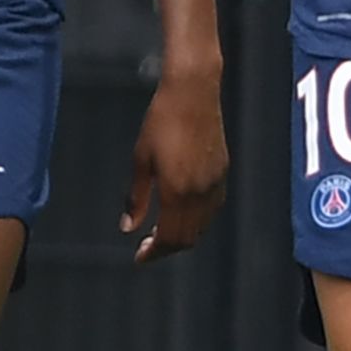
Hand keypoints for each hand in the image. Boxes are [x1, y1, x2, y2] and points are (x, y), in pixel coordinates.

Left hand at [121, 70, 227, 266]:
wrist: (193, 93)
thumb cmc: (160, 122)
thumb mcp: (140, 159)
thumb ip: (136, 198)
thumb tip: (127, 228)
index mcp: (177, 191)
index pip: (170, 238)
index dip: (154, 252)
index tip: (139, 257)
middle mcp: (201, 193)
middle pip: (188, 238)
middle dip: (167, 248)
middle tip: (146, 247)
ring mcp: (216, 183)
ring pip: (203, 226)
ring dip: (183, 235)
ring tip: (161, 231)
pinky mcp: (223, 173)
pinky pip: (212, 209)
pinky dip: (197, 220)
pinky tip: (181, 213)